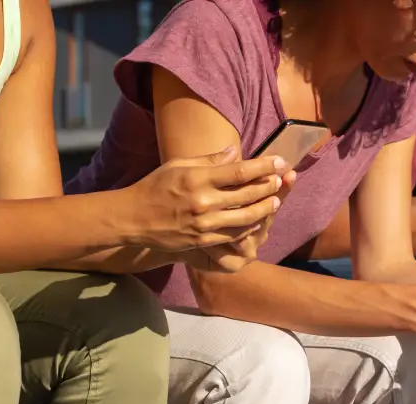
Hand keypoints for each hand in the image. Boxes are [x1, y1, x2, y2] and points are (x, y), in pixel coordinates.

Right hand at [123, 145, 294, 254]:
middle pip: (247, 194)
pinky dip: (249, 227)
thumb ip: (209, 159)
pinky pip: (233, 234)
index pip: (240, 171)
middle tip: (282, 180)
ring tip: (276, 201)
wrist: (133, 218)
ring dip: (264, 209)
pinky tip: (259, 221)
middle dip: (269, 186)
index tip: (280, 161)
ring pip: (245, 217)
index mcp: (197, 178)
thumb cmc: (155, 187)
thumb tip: (235, 151)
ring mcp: (204, 223)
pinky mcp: (203, 240)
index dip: (264, 166)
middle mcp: (203, 200)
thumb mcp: (178, 165)